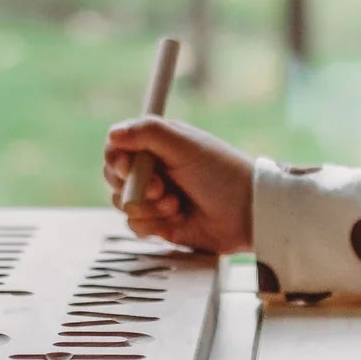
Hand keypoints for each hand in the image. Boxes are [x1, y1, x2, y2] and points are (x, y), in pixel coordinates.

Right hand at [102, 117, 253, 255]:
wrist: (248, 214)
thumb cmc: (222, 174)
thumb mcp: (185, 146)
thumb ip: (148, 133)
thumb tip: (112, 133)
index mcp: (159, 145)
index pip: (117, 148)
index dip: (116, 159)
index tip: (128, 167)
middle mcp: (154, 170)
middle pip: (114, 177)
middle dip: (135, 186)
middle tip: (161, 187)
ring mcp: (156, 198)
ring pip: (124, 204)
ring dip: (149, 206)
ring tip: (176, 204)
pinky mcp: (161, 224)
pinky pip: (136, 226)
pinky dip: (154, 224)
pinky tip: (177, 219)